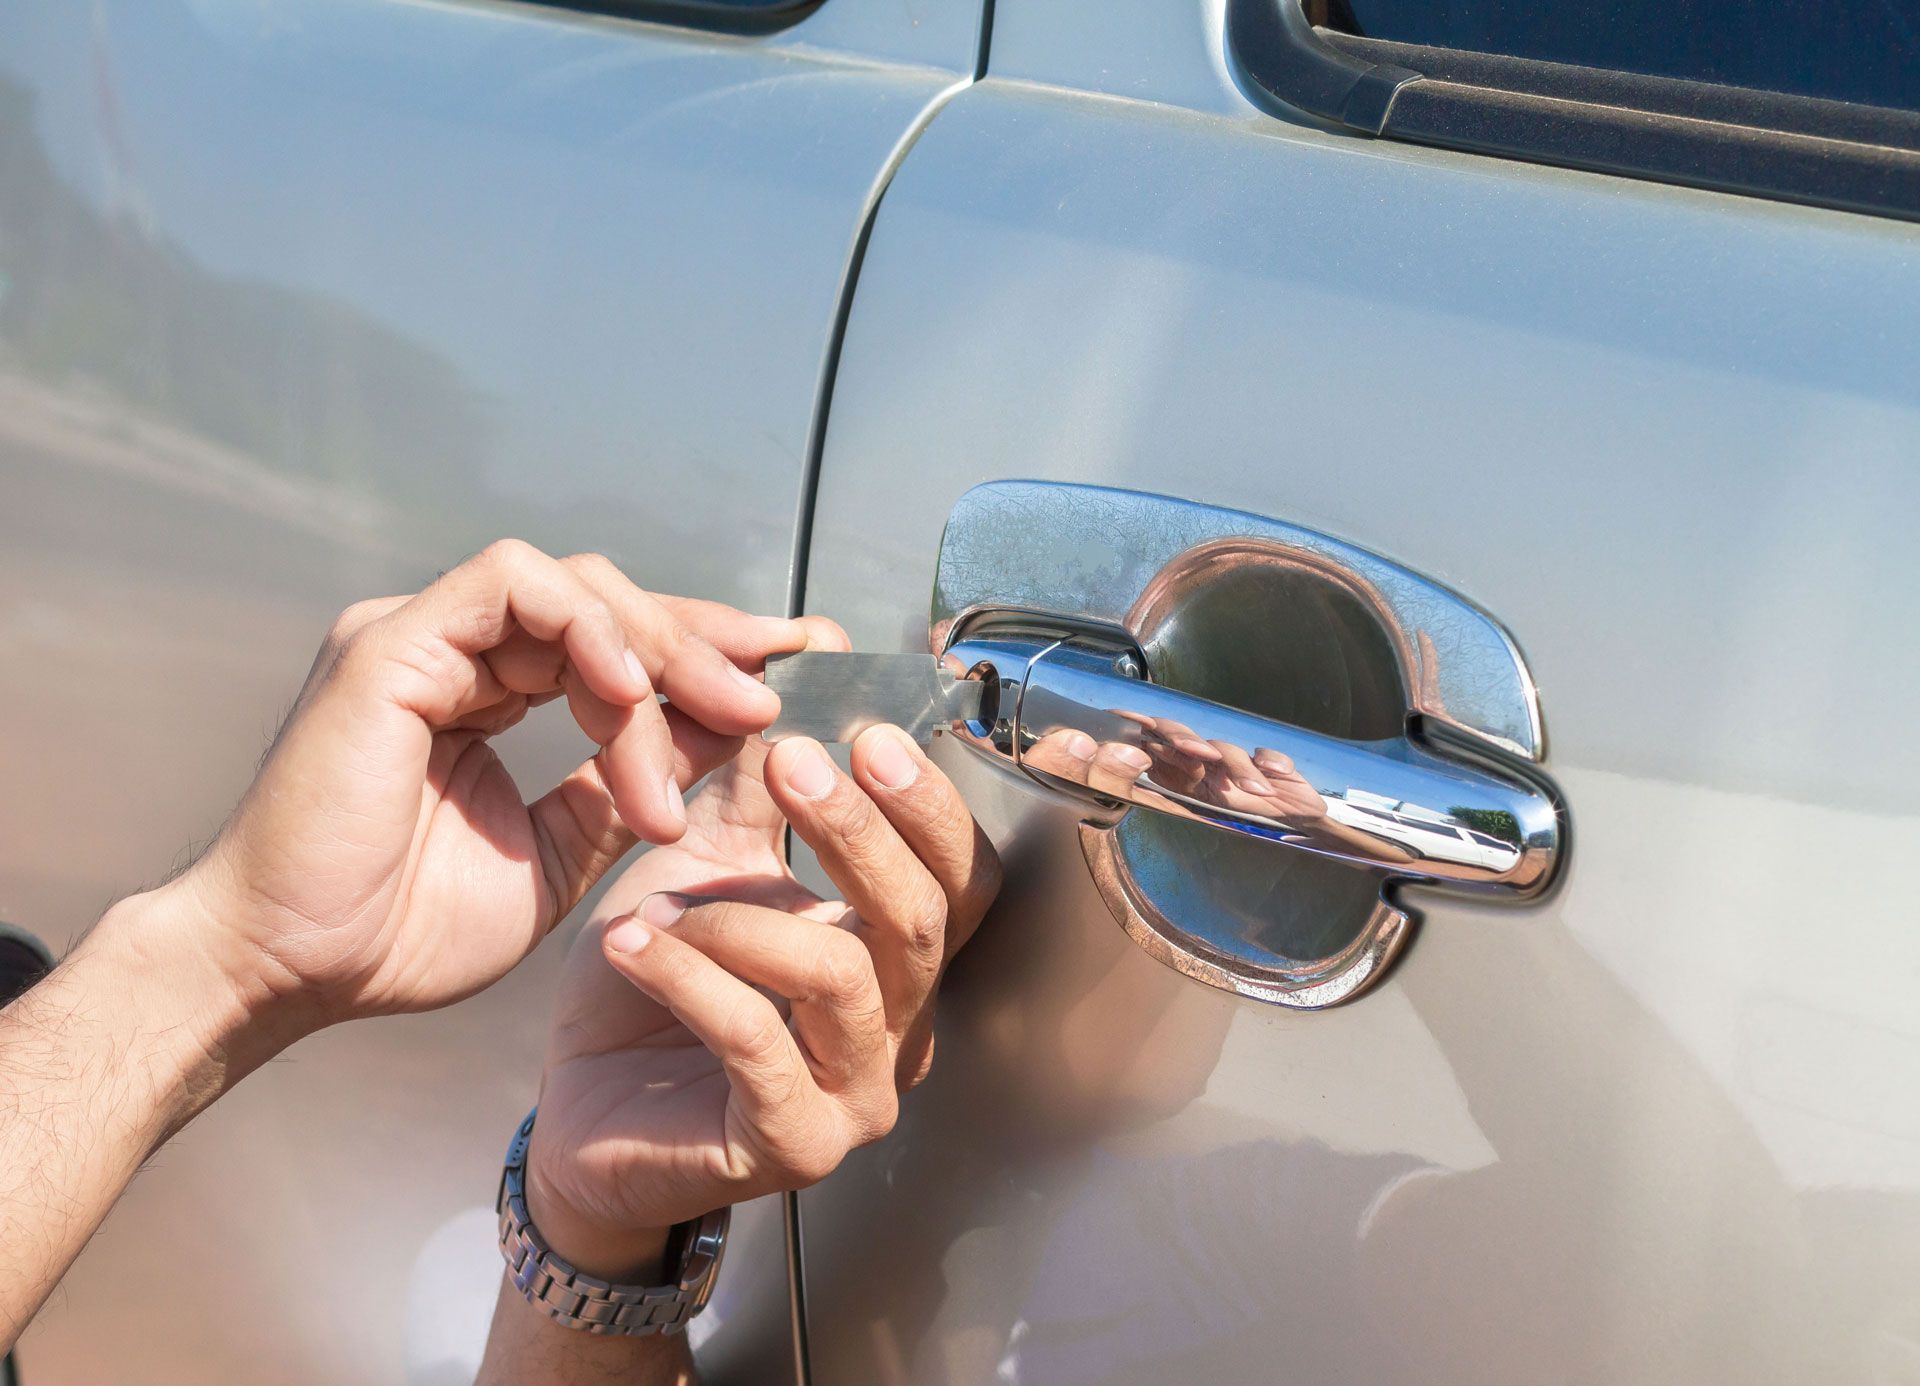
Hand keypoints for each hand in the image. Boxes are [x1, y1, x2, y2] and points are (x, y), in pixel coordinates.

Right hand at [160, 540, 808, 1037]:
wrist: (293, 972)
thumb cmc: (400, 931)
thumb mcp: (557, 854)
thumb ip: (627, 787)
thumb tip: (728, 730)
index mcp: (485, 691)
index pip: (613, 640)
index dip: (703, 650)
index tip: (788, 676)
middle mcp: (453, 651)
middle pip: (608, 600)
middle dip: (702, 644)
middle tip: (770, 698)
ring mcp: (419, 635)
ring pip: (575, 588)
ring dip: (658, 653)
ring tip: (715, 721)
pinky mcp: (391, 641)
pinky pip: (512, 587)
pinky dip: (587, 629)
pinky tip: (630, 694)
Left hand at [522, 624, 1001, 1278]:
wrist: (579, 1112)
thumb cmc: (652, 991)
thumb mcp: (703, 861)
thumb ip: (752, 780)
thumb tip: (795, 666)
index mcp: (895, 957)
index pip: (963, 876)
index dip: (926, 802)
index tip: (865, 726)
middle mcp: (898, 1028)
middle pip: (925, 918)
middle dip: (861, 829)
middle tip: (795, 763)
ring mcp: (855, 1095)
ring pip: (845, 976)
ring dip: (741, 916)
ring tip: (658, 895)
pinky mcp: (791, 1146)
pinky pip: (759, 1045)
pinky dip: (692, 979)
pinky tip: (635, 945)